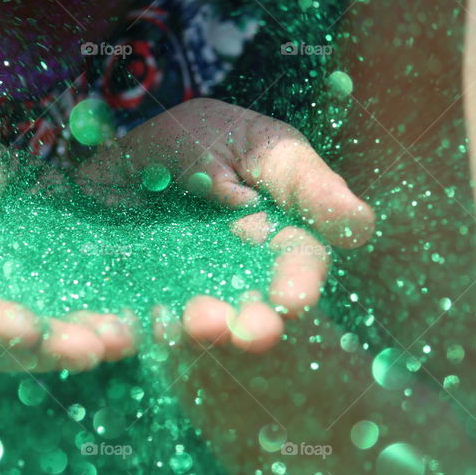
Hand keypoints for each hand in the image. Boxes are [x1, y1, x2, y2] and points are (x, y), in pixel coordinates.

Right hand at [0, 131, 135, 371]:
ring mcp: (25, 307)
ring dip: (92, 339)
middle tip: (96, 347)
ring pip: (57, 334)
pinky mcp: (59, 290)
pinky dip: (112, 315)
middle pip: (18, 342)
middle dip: (57, 344)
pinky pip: (86, 308)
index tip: (25, 329)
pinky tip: (147, 318)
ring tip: (128, 337)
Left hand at [74, 98, 374, 350]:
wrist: (116, 158)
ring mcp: (178, 293)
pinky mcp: (130, 303)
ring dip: (201, 328)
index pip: (296, 264)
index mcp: (273, 239)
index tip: (293, 301)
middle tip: (252, 333)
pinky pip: (132, 323)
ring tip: (199, 324)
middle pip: (250, 308)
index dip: (298, 282)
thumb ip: (303, 182)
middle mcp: (231, 277)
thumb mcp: (256, 144)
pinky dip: (135, 329)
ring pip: (195, 321)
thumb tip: (359, 225)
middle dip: (254, 323)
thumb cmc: (200, 141)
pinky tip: (136, 328)